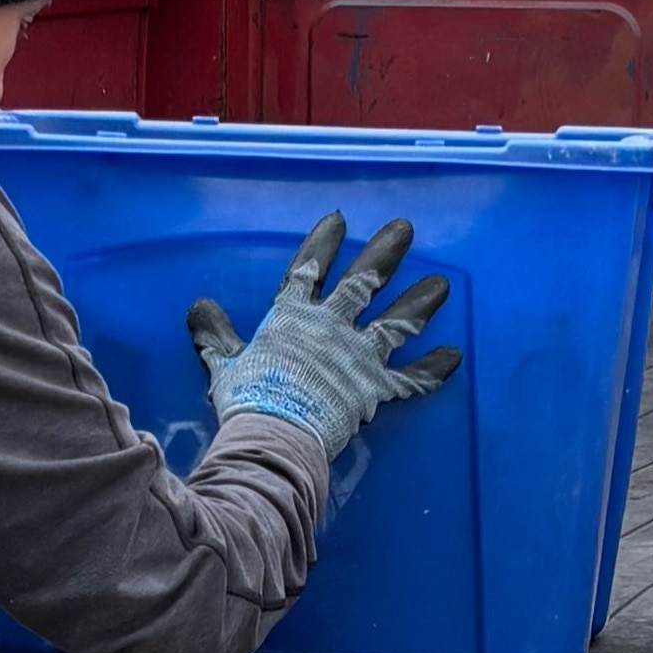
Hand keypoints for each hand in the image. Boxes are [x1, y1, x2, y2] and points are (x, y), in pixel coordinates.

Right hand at [186, 211, 460, 461]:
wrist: (275, 434)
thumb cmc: (247, 399)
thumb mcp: (223, 363)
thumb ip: (214, 334)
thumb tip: (198, 306)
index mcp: (293, 317)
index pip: (309, 270)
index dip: (323, 244)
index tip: (339, 219)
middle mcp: (332, 328)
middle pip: (363, 283)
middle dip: (385, 254)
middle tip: (405, 229)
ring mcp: (359, 358)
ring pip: (396, 323)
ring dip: (420, 302)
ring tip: (442, 285)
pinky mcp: (376, 391)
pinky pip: (411, 380)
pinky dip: (432, 369)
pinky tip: (454, 356)